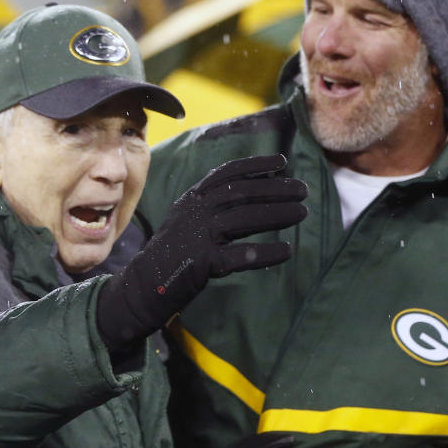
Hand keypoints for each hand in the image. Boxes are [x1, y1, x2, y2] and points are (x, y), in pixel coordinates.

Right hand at [97, 154, 306, 349]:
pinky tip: (286, 251)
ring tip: (302, 213)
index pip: (227, 174)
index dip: (256, 165)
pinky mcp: (202, 262)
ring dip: (277, 214)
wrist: (144, 286)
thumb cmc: (173, 253)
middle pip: (242, 193)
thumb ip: (212, 207)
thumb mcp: (188, 221)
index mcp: (192, 199)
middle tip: (303, 190)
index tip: (282, 162)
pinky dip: (266, 253)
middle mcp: (195, 212)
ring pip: (245, 218)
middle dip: (276, 189)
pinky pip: (240, 255)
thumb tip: (255, 195)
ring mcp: (198, 236)